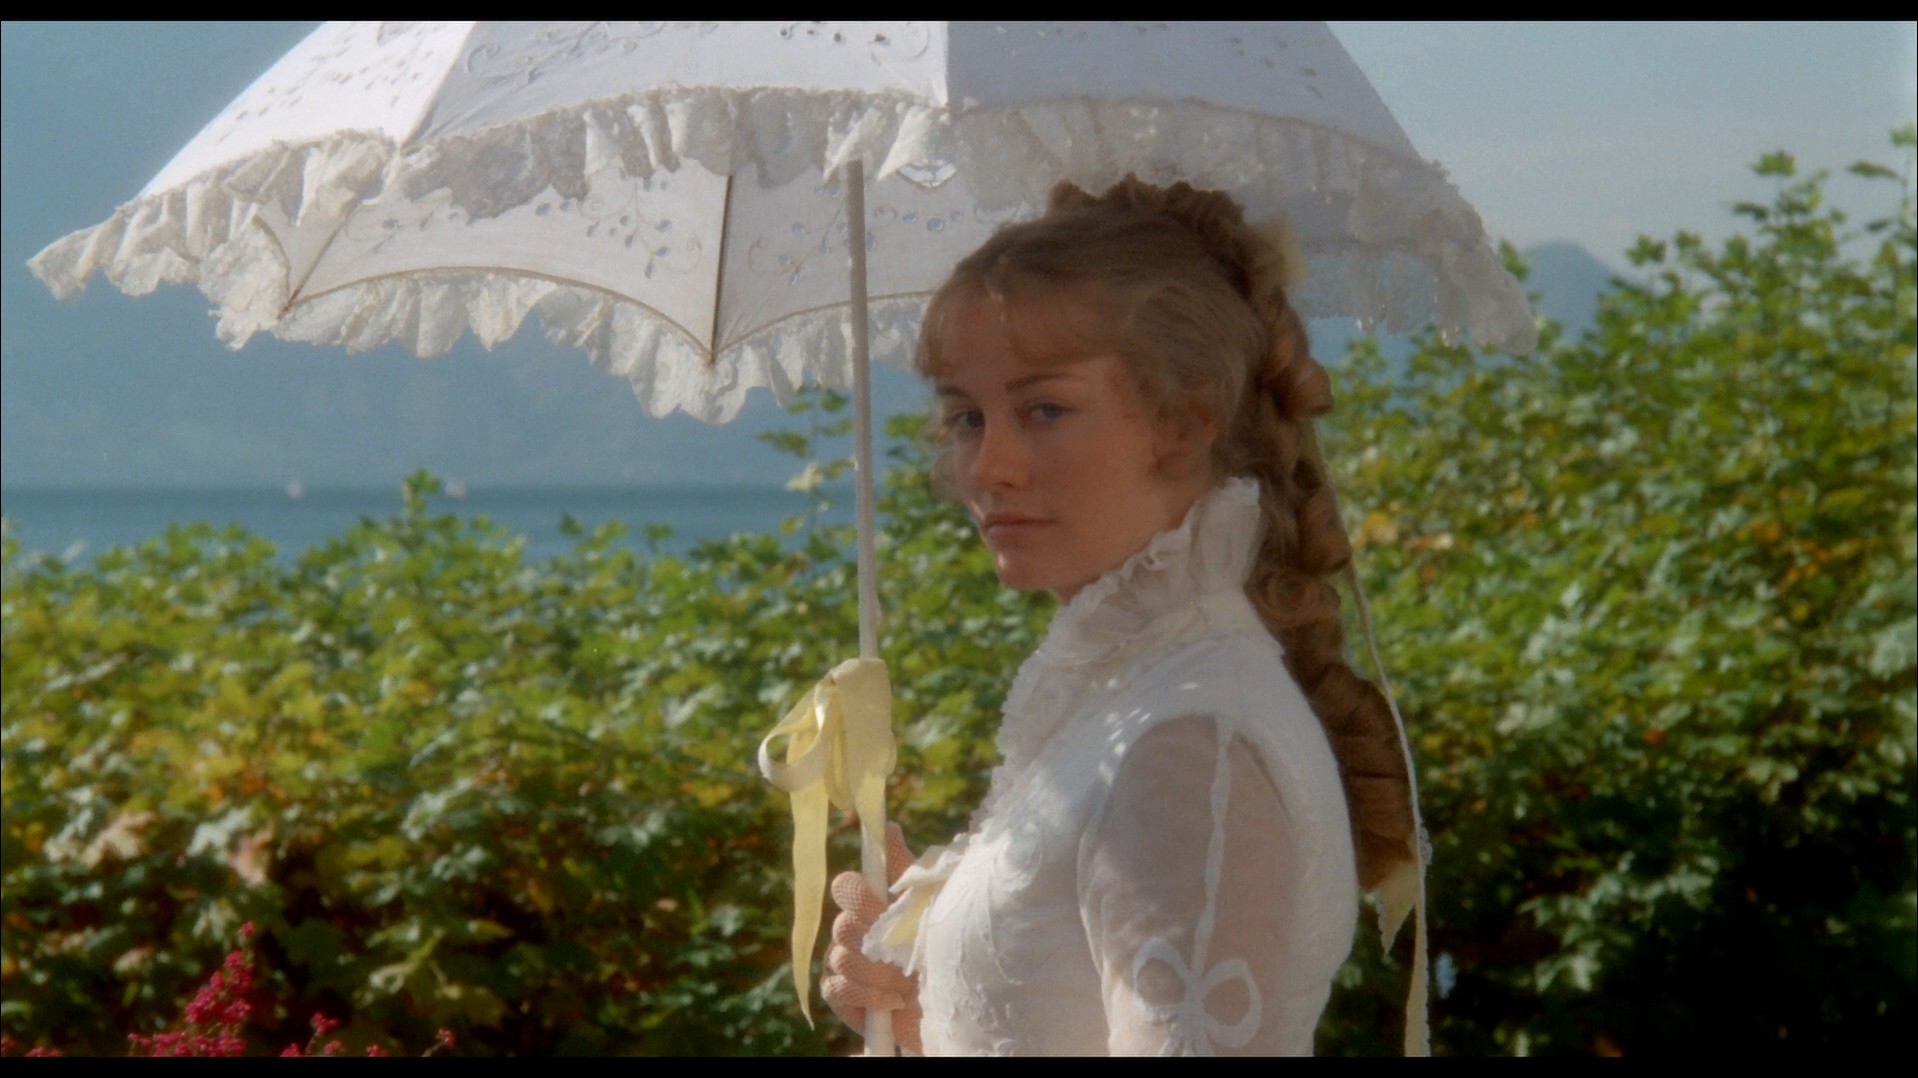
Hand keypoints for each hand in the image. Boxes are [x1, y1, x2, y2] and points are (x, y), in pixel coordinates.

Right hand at [822, 823, 922, 1054]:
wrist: (956, 1006)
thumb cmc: (944, 952)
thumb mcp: (933, 907)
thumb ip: (909, 872)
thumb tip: (889, 827)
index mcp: (872, 906)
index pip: (845, 886)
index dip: (856, 894)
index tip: (878, 903)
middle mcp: (854, 933)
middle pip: (842, 925)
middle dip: (874, 940)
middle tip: (901, 951)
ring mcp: (845, 965)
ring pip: (839, 958)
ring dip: (875, 972)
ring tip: (904, 981)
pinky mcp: (843, 999)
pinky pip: (836, 989)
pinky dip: (865, 996)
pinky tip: (892, 1001)